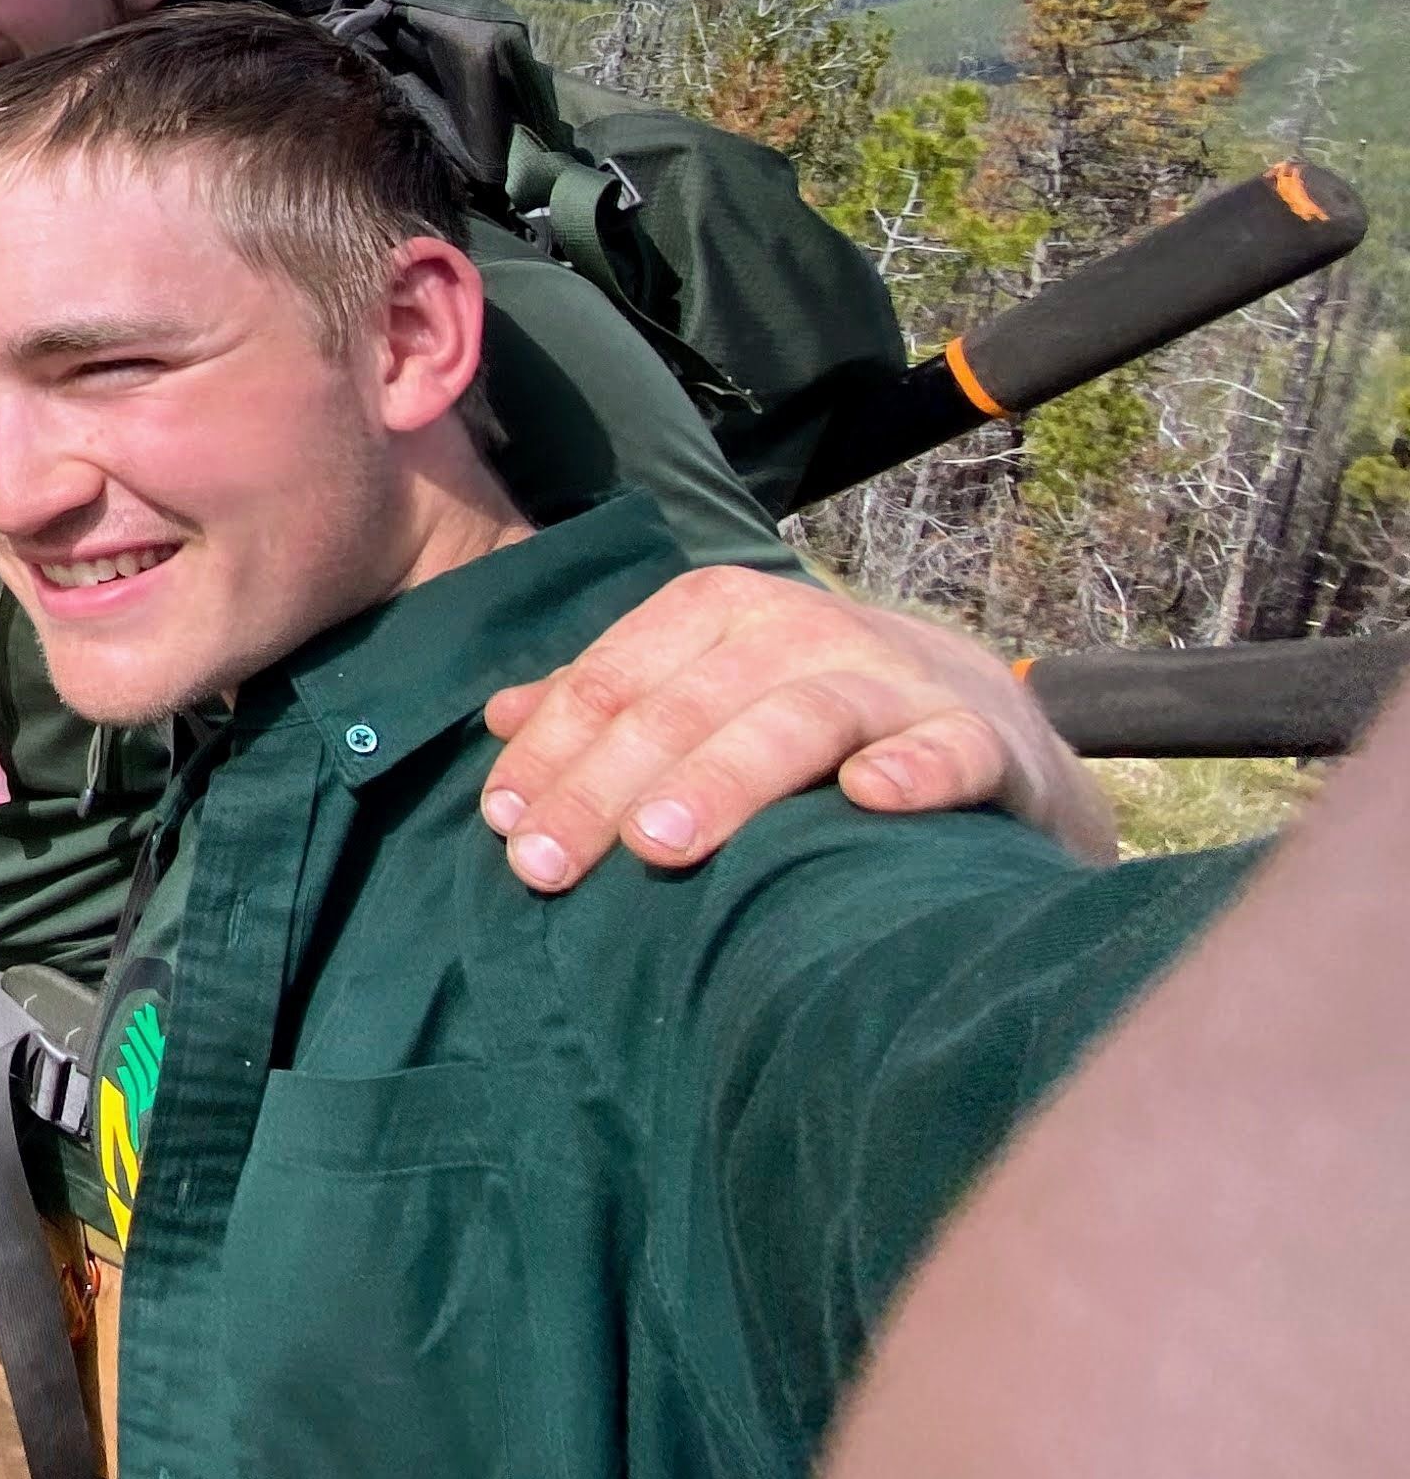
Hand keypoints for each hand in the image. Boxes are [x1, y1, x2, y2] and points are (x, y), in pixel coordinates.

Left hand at [477, 565, 1114, 892]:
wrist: (980, 715)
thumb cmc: (805, 707)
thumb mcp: (701, 686)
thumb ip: (608, 700)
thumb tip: (498, 718)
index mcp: (717, 612)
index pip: (612, 680)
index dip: (552, 752)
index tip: (503, 825)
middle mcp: (797, 630)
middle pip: (683, 707)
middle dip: (605, 788)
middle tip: (546, 866)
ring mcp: (890, 680)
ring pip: (795, 720)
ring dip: (723, 778)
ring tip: (658, 844)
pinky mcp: (976, 734)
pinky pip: (946, 750)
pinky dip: (911, 770)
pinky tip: (869, 799)